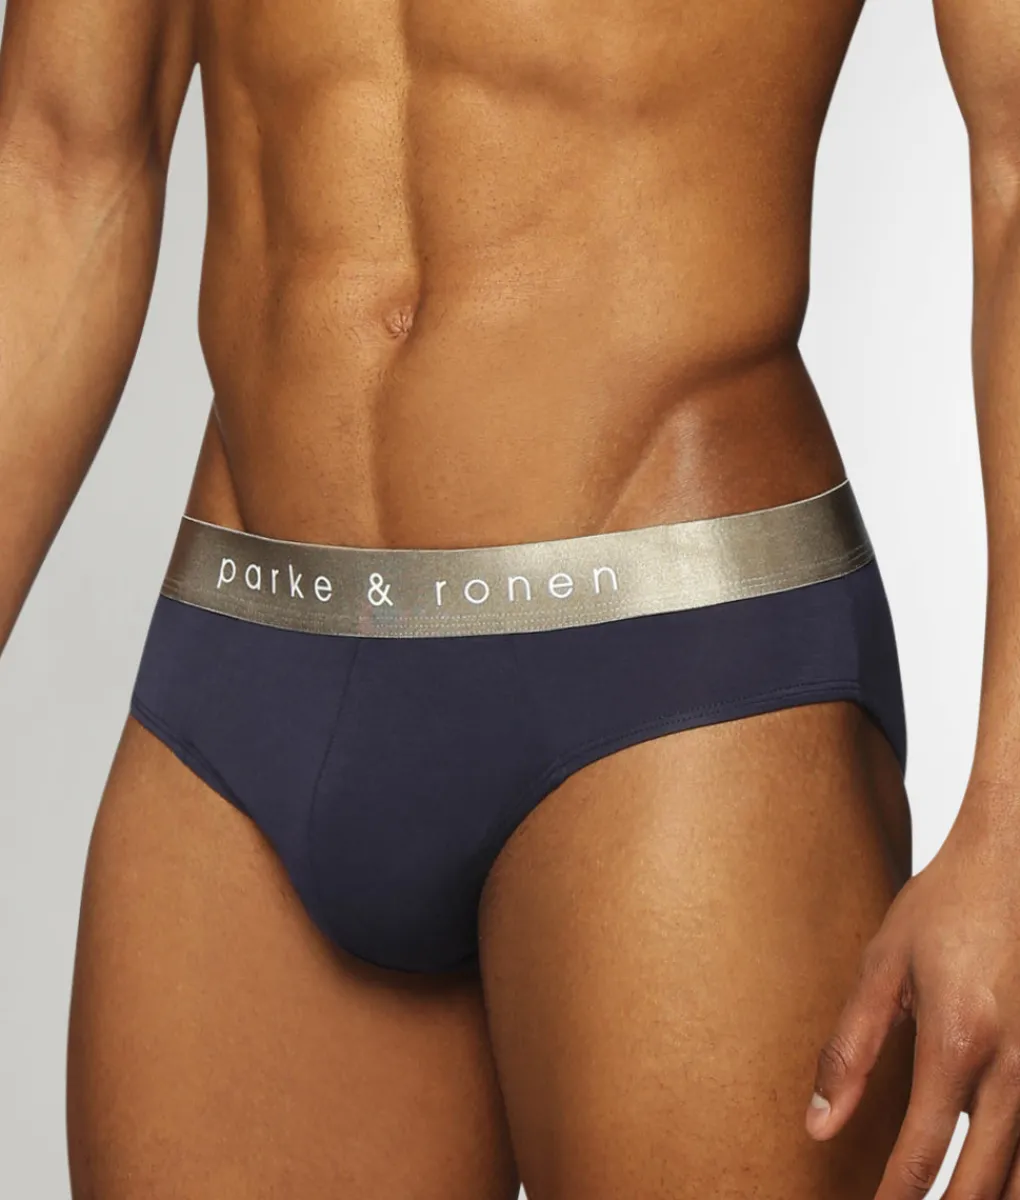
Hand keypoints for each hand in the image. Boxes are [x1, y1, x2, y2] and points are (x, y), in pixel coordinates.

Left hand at [805, 781, 1019, 1198]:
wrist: (1015, 859)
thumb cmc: (945, 907)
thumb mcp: (884, 964)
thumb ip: (850, 1048)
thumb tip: (816, 1125)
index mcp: (956, 1044)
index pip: (920, 1155)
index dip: (894, 1199)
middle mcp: (1014, 1069)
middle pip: (985, 1184)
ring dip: (992, 1198)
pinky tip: (999, 1178)